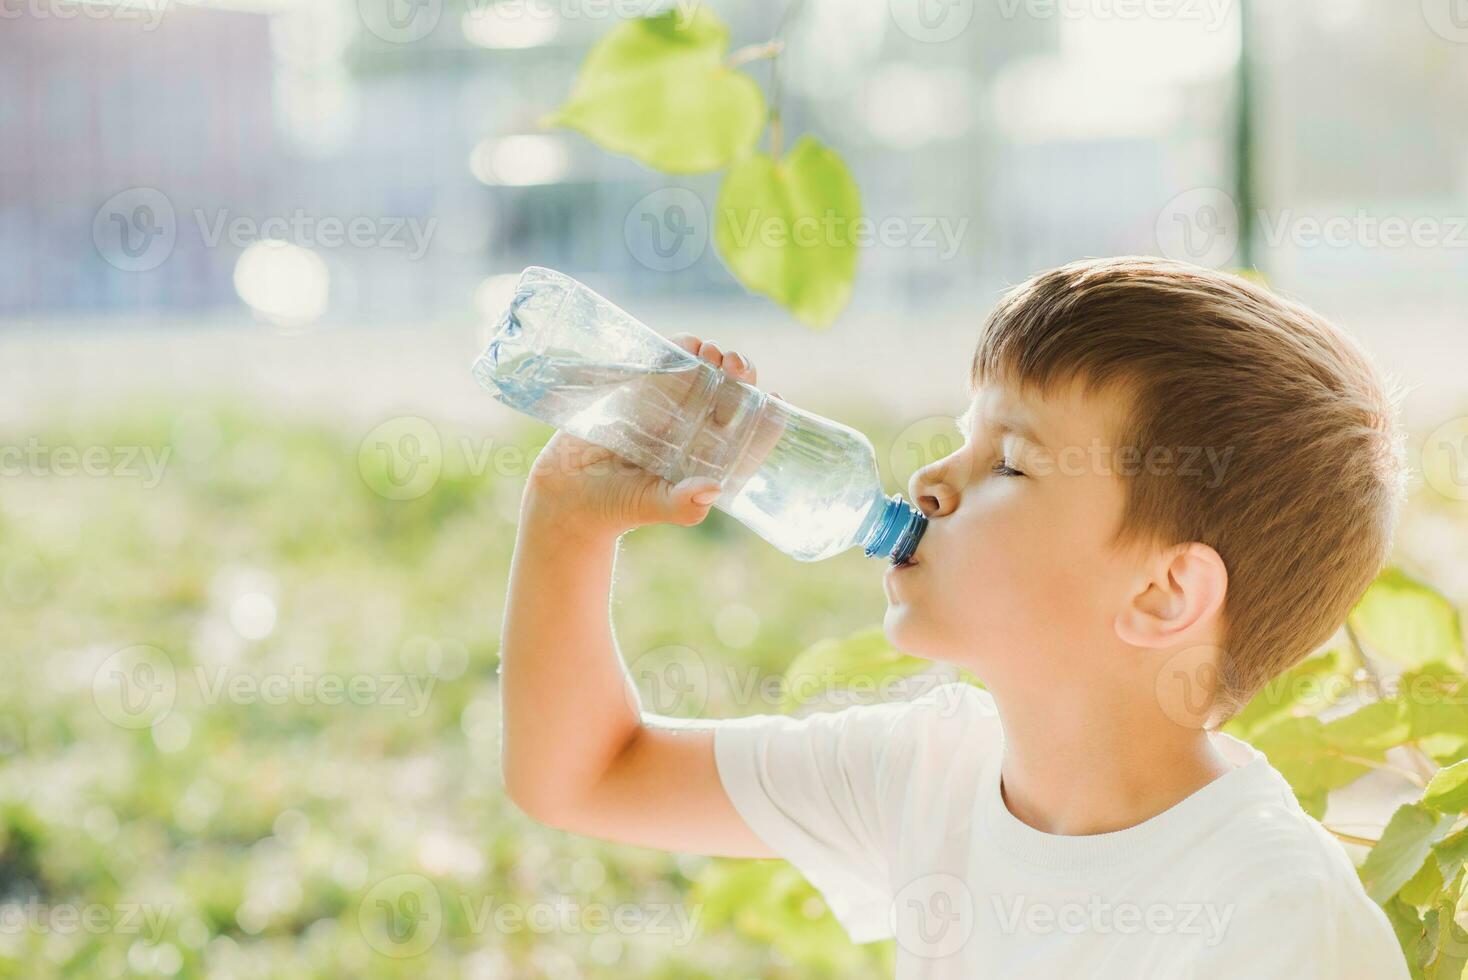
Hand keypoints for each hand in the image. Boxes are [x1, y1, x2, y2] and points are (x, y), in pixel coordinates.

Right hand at [523, 334, 775, 538]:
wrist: (567, 491)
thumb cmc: (616, 506)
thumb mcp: (652, 505)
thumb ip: (681, 505)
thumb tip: (711, 489)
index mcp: (711, 460)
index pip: (751, 435)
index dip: (769, 415)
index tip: (774, 400)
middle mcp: (696, 432)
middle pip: (733, 395)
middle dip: (742, 374)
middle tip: (736, 366)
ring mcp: (670, 408)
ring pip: (705, 373)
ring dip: (714, 356)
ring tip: (711, 353)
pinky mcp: (642, 390)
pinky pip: (668, 362)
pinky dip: (681, 348)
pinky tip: (688, 344)